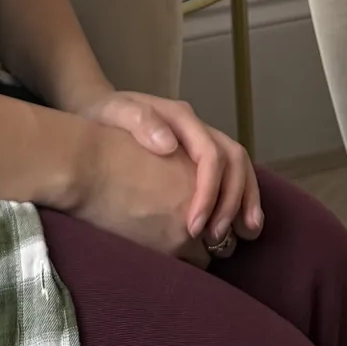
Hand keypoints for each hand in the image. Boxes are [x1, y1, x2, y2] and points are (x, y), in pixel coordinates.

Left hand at [76, 89, 262, 253]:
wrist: (98, 109)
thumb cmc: (105, 115)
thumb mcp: (115, 112)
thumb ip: (139, 122)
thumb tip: (168, 145)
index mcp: (180, 118)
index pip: (210, 154)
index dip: (209, 192)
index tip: (193, 228)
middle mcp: (197, 128)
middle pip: (233, 158)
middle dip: (233, 198)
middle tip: (218, 236)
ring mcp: (199, 141)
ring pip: (238, 166)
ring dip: (246, 199)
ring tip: (247, 233)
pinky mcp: (196, 157)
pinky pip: (228, 175)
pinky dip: (238, 198)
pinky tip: (238, 225)